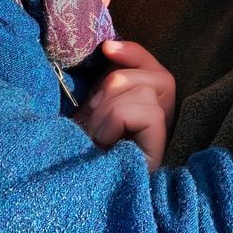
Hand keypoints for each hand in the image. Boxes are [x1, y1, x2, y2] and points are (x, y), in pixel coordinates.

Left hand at [75, 40, 175, 170]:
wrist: (70, 187)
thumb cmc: (78, 147)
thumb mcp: (92, 106)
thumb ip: (107, 82)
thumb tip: (109, 46)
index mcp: (146, 107)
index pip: (154, 68)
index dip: (134, 53)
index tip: (106, 48)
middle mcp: (161, 122)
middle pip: (157, 76)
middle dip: (115, 84)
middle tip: (93, 111)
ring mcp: (161, 138)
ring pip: (146, 92)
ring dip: (110, 108)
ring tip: (96, 132)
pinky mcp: (158, 152)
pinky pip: (148, 112)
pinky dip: (118, 119)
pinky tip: (105, 140)